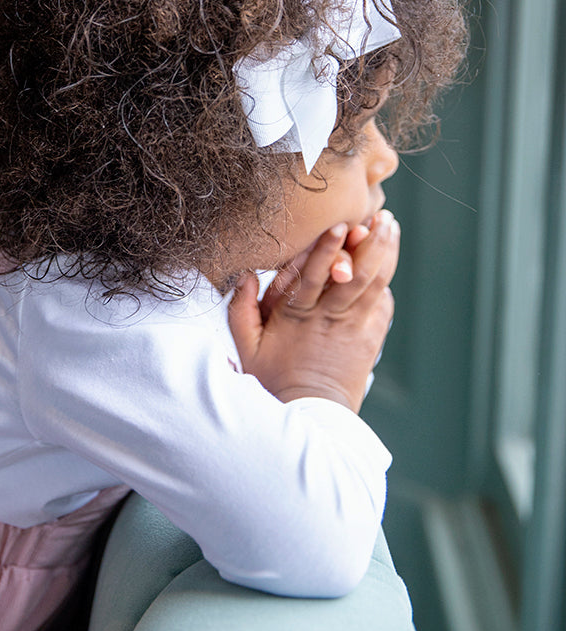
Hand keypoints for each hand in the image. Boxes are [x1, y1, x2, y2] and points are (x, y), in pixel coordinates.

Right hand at [227, 212, 399, 411]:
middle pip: (356, 275)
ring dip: (386, 252)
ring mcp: (355, 328)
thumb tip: (243, 275)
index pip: (314, 276)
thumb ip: (240, 309)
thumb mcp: (246, 347)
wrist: (310, 413)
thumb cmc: (274, 379)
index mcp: (298, 316)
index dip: (328, 249)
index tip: (339, 225)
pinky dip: (386, 280)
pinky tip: (388, 259)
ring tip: (390, 226)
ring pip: (376, 284)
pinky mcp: (371, 338)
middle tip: (380, 216)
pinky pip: (382, 304)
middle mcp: (330, 318)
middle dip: (370, 242)